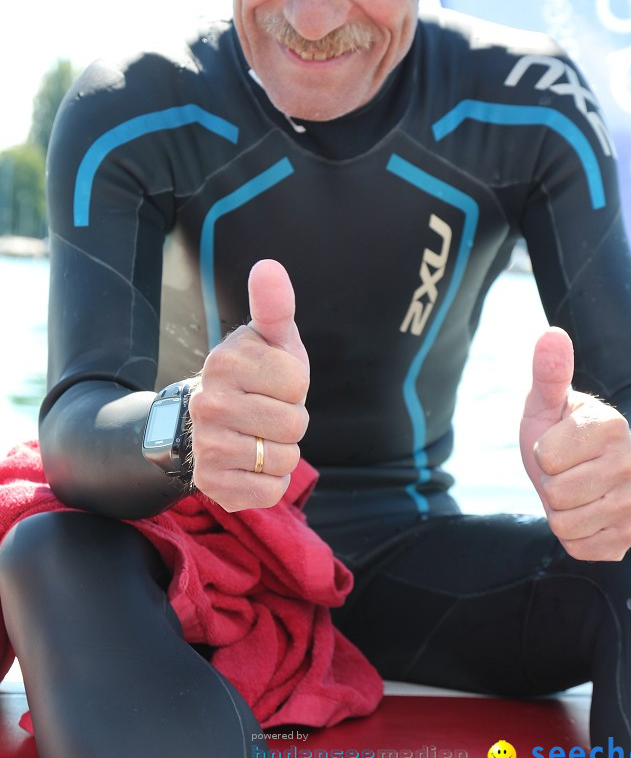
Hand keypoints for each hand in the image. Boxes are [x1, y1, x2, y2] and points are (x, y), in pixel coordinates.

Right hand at [189, 259, 309, 511]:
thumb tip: (268, 266)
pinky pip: (269, 492)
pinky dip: (270, 482)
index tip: (273, 381)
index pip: (297, 383)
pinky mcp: (211, 483)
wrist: (212, 419)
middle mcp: (209, 403)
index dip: (294, 385)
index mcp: (225, 361)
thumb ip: (274, 305)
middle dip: (291, 420)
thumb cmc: (257, 374)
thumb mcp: (270, 338)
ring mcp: (207, 445)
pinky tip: (251, 463)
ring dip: (282, 452)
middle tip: (267, 411)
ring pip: (284, 459)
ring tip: (259, 435)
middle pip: (294, 425)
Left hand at [519, 327, 630, 560]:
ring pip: (565, 524)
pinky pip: (581, 549)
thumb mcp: (546, 403)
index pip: (546, 457)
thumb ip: (548, 372)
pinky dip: (573, 536)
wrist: (588, 469)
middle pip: (556, 493)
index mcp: (610, 425)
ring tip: (572, 492)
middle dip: (548, 485)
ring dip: (558, 512)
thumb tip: (551, 334)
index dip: (541, 453)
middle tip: (563, 473)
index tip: (555, 445)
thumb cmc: (560, 432)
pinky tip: (584, 514)